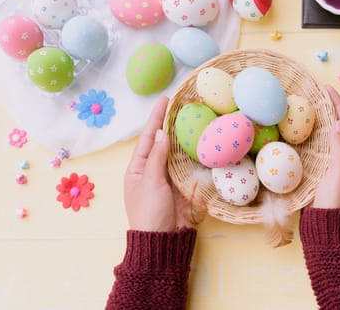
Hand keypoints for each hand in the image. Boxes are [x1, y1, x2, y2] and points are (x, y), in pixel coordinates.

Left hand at [124, 96, 191, 231]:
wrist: (162, 240)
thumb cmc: (149, 212)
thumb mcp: (150, 182)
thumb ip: (157, 157)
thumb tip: (161, 133)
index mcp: (138, 168)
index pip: (148, 137)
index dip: (156, 118)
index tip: (165, 100)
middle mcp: (152, 170)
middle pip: (163, 142)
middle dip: (171, 125)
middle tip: (183, 106)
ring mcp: (168, 178)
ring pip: (176, 153)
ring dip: (184, 138)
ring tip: (194, 120)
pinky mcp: (182, 187)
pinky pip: (188, 166)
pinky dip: (194, 155)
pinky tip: (202, 144)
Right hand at [312, 85, 339, 208]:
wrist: (328, 230)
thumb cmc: (336, 202)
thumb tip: (338, 124)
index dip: (339, 105)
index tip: (328, 90)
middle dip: (332, 111)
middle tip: (318, 96)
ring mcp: (337, 167)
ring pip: (332, 139)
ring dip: (324, 123)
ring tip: (312, 109)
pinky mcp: (325, 174)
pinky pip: (322, 150)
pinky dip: (315, 138)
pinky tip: (305, 135)